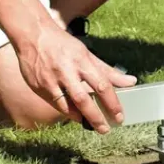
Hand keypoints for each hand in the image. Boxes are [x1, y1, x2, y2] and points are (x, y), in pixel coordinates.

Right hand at [15, 22, 135, 132]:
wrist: (32, 34)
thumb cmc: (63, 44)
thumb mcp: (86, 53)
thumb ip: (107, 71)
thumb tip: (131, 82)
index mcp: (81, 60)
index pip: (102, 85)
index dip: (112, 103)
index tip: (119, 117)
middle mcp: (66, 71)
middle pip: (83, 99)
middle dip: (96, 118)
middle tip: (105, 130)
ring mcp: (50, 79)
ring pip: (67, 106)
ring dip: (80, 117)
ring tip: (89, 123)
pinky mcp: (38, 86)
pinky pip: (54, 104)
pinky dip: (65, 110)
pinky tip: (73, 113)